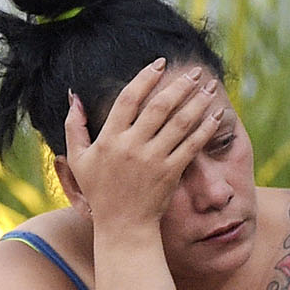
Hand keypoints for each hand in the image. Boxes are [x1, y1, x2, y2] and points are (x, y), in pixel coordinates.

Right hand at [64, 59, 223, 241]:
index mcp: (109, 139)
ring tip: (210, 86)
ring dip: (197, 102)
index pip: (129, 99)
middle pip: (159, 106)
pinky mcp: (170, 173)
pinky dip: (205, 129)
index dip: (145, 77)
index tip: (160, 63)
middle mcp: (131, 146)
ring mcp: (152, 160)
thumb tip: (74, 96)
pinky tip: (215, 115)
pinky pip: (191, 146)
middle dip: (180, 85)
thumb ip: (73, 126)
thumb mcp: (78, 160)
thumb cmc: (100, 191)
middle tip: (196, 71)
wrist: (123, 226)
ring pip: (179, 123)